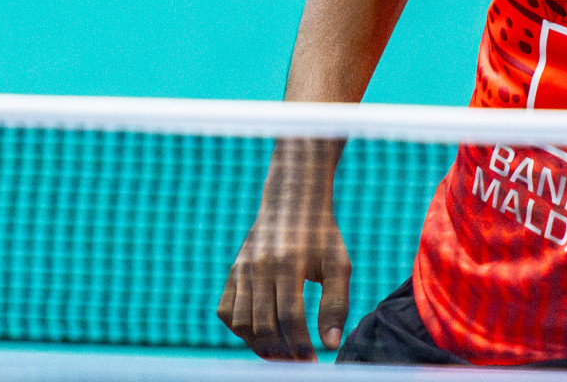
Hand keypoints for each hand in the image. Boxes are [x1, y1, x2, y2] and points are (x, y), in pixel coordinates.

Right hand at [217, 141, 351, 360]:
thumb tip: (330, 344)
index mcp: (290, 263)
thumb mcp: (338, 264)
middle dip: (282, 350)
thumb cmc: (322, 236)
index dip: (301, 345)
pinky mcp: (233, 272)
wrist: (293, 202)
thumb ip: (336, 303)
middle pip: (265, 324)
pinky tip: (261, 336)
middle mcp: (260, 267)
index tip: (312, 362)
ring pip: (243, 323)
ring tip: (281, 355)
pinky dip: (240, 330)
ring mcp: (242, 270)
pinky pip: (227, 312)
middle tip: (298, 363)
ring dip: (260, 345)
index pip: (291, 317)